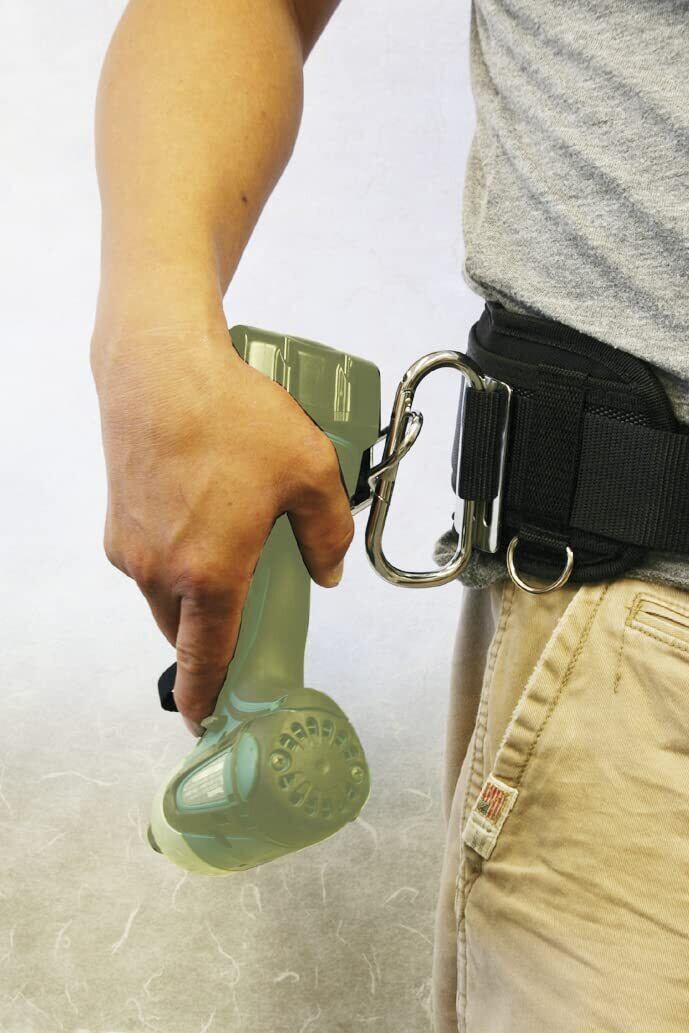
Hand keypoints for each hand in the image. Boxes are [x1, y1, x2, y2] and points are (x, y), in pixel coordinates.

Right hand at [91, 325, 353, 734]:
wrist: (159, 367)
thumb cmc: (230, 417)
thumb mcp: (310, 472)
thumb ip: (328, 532)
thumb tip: (329, 570)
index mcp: (209, 576)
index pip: (206, 660)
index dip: (208, 698)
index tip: (207, 722)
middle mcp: (160, 572)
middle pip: (186, 629)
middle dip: (211, 633)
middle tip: (245, 607)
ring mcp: (131, 547)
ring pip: (165, 594)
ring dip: (193, 589)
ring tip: (230, 541)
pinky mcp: (117, 521)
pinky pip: (150, 559)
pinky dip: (175, 556)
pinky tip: (202, 510)